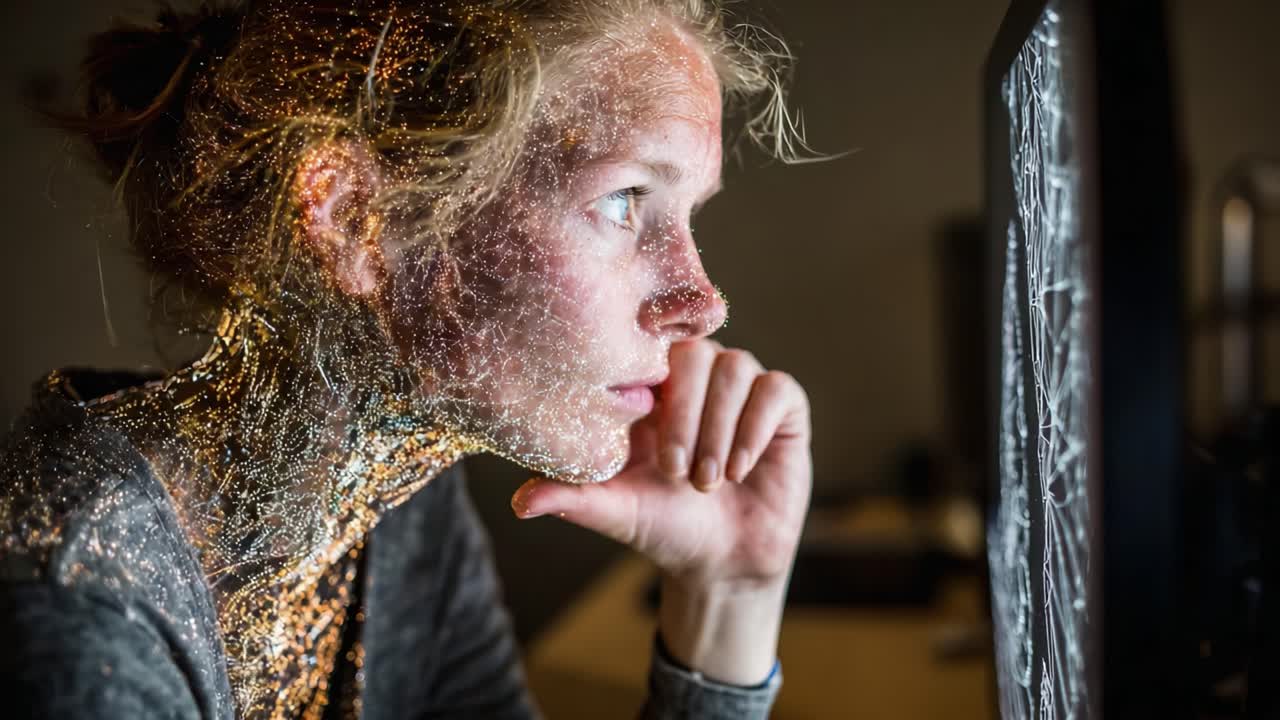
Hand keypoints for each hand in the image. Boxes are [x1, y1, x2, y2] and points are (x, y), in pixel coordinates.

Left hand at [510, 338, 811, 683]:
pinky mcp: (783, 410)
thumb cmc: (663, 526)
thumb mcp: (615, 510)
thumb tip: (518, 502)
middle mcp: (700, 381)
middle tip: (675, 471)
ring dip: (719, 426)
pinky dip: (754, 427)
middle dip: (686, 411)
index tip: (641, 412)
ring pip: (736, 367)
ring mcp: (744, 391)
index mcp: (655, 390)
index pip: (651, 346)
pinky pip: (776, 389)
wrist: (721, 563)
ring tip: (707, 480)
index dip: (648, 367)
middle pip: (695, 351)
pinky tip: (738, 470)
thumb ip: (572, 497)